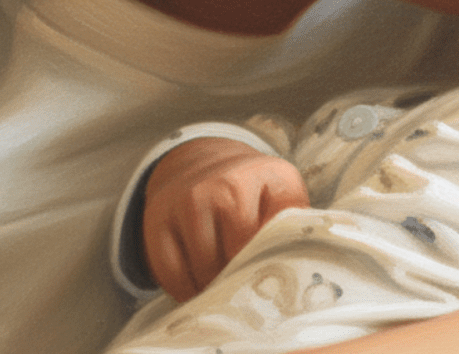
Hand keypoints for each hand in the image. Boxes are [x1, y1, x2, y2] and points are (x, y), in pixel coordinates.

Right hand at [143, 137, 308, 300]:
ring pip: (203, 269)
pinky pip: (170, 273)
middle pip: (236, 257)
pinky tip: (198, 290)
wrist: (203, 160)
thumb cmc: (254, 191)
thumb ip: (295, 228)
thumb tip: (301, 274)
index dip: (270, 269)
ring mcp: (187, 200)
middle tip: (249, 298)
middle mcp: (225, 184)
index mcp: (269, 177)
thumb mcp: (285, 195)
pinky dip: (185, 291)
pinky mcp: (157, 219)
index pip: (272, 238)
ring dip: (213, 291)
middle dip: (242, 283)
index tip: (272, 289)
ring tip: (225, 296)